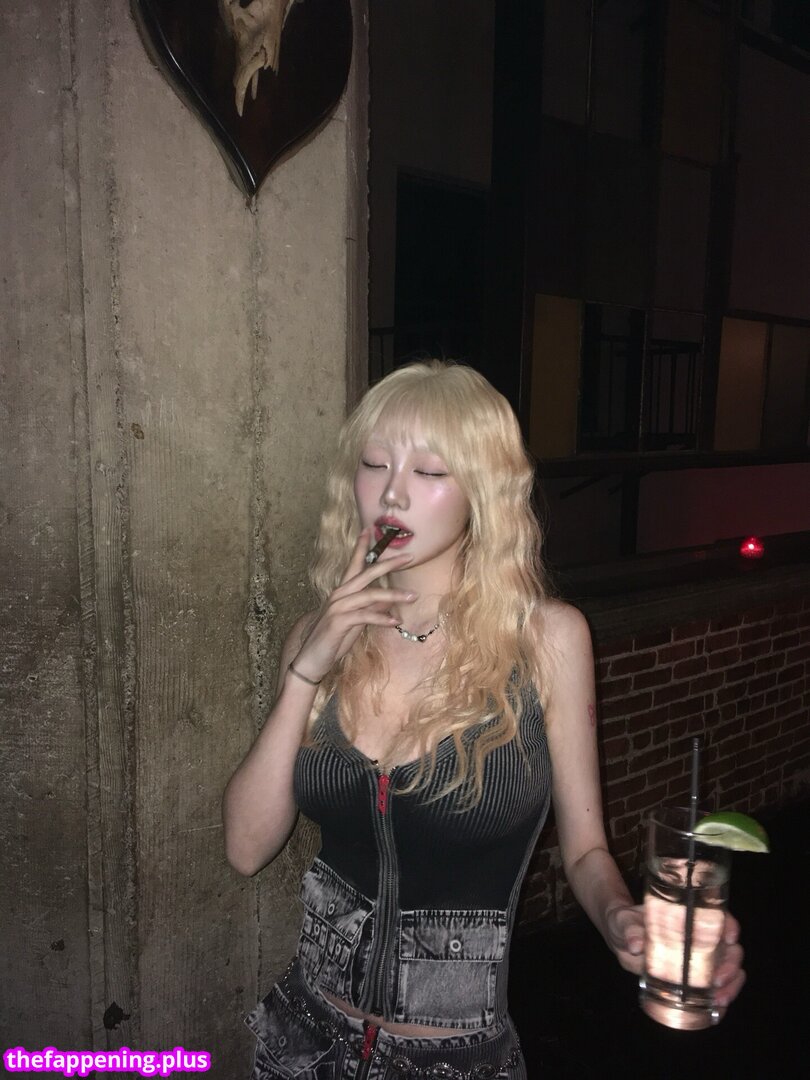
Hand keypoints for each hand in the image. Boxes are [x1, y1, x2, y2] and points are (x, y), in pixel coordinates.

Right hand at [290, 528, 415, 682]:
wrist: (311, 660)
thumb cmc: (333, 640)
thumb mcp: (354, 623)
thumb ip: (368, 610)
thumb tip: (387, 604)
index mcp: (342, 593)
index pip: (352, 565)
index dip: (360, 548)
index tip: (368, 529)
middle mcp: (339, 595)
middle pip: (366, 574)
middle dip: (388, 564)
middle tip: (409, 556)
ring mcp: (337, 608)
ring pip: (369, 595)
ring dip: (393, 595)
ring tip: (413, 596)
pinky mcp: (338, 622)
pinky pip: (364, 616)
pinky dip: (381, 618)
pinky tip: (395, 621)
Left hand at [605, 904, 745, 1010]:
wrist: (622, 937)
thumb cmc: (626, 923)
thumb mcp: (624, 922)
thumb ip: (629, 929)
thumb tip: (635, 944)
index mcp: (688, 914)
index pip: (717, 915)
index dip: (728, 925)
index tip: (728, 937)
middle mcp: (702, 933)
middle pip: (730, 945)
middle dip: (730, 964)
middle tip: (718, 981)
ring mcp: (703, 954)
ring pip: (730, 967)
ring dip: (731, 984)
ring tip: (719, 999)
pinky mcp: (698, 974)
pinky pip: (719, 984)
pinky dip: (723, 995)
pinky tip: (718, 1008)